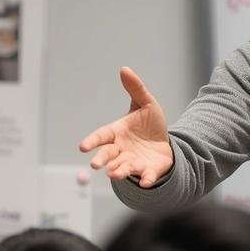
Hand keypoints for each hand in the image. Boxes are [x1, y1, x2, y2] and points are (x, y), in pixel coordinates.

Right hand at [79, 66, 173, 187]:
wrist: (166, 144)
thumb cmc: (150, 125)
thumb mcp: (146, 103)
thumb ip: (135, 88)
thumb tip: (124, 69)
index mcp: (117, 133)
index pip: (101, 136)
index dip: (92, 141)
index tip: (83, 147)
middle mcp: (121, 150)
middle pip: (108, 155)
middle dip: (102, 159)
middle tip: (95, 164)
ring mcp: (133, 162)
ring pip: (123, 167)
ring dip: (118, 170)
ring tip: (113, 173)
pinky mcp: (148, 171)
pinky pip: (145, 176)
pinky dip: (145, 179)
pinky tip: (145, 181)